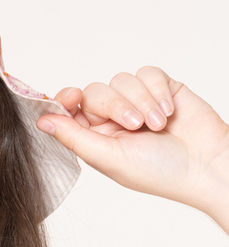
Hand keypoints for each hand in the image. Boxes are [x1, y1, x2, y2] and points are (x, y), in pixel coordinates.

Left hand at [37, 66, 228, 214]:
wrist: (205, 164)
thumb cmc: (159, 172)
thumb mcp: (109, 158)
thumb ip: (74, 137)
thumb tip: (41, 122)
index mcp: (95, 137)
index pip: (69, 109)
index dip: (65, 100)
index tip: (71, 98)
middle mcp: (112, 118)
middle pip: (95, 91)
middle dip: (115, 105)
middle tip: (135, 126)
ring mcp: (137, 101)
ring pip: (121, 80)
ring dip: (141, 101)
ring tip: (157, 125)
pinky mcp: (161, 88)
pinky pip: (147, 73)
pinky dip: (157, 90)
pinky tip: (169, 112)